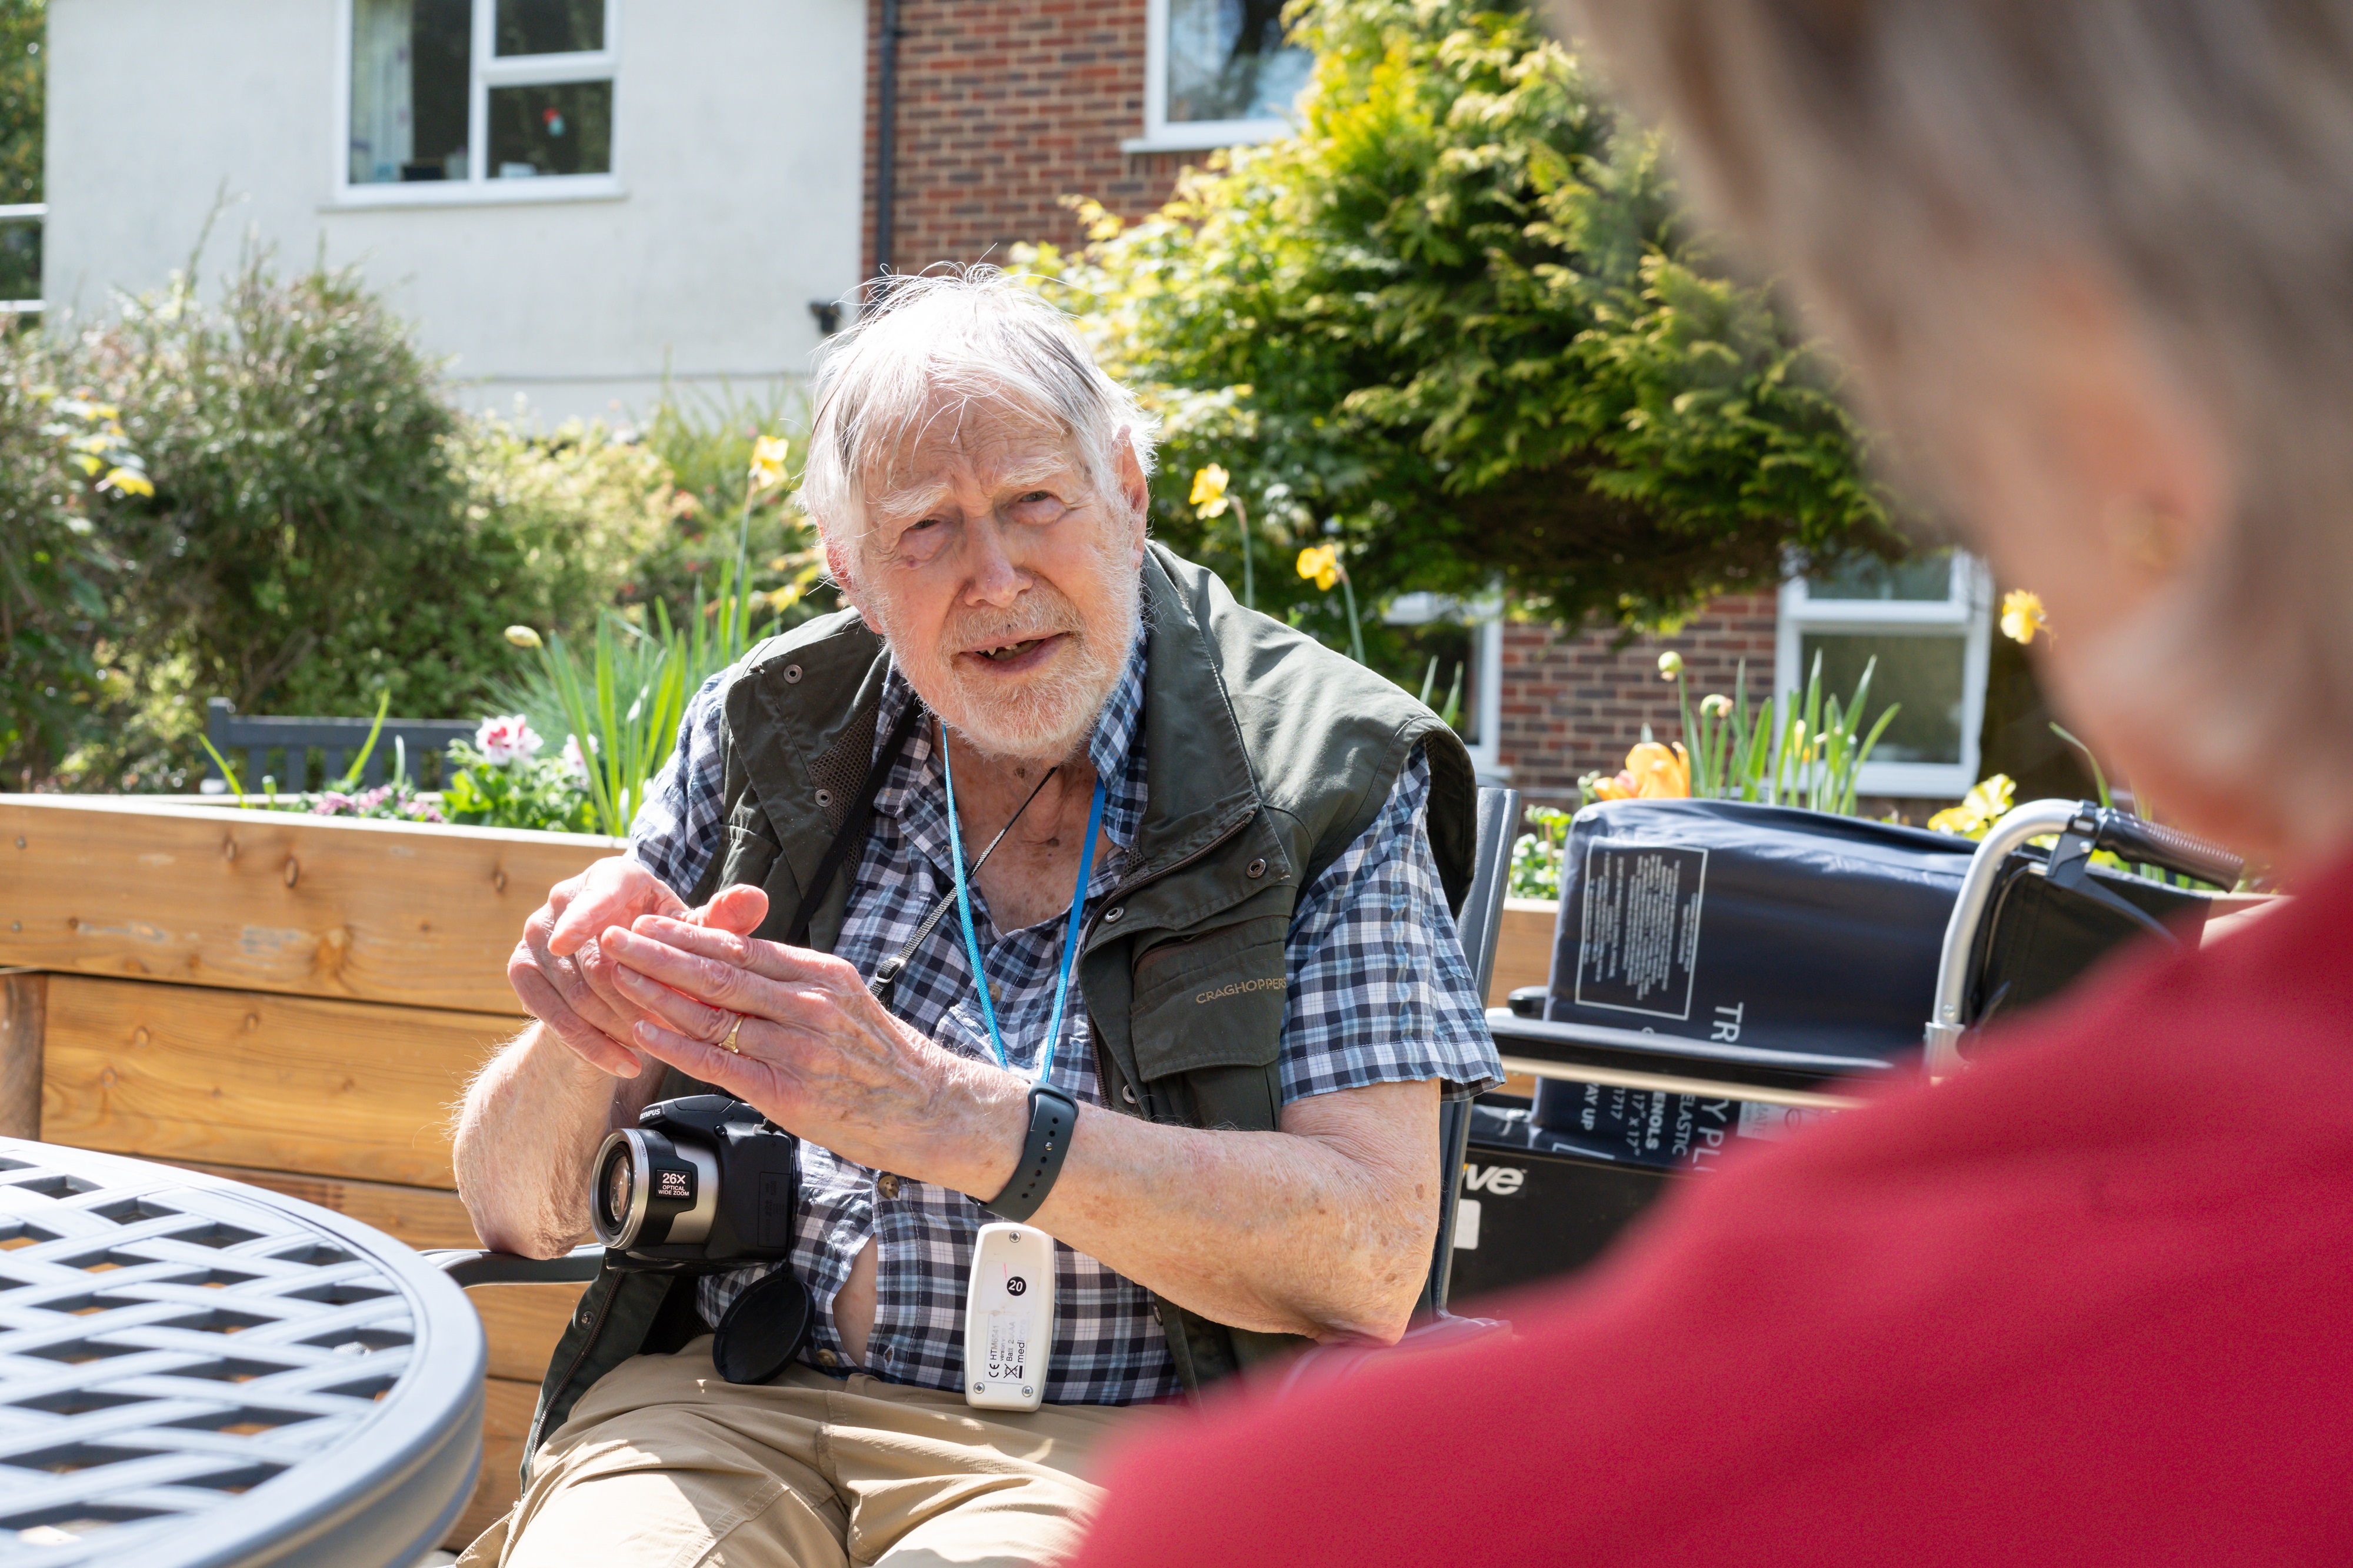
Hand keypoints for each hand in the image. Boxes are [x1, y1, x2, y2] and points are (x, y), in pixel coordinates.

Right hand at [506, 855, 761, 1077]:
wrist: (618, 965)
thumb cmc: (666, 940)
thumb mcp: (693, 931)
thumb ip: (722, 918)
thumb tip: (756, 899)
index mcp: (609, 877)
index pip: (595, 897)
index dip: (582, 919)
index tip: (565, 941)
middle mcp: (563, 898)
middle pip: (592, 959)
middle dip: (633, 998)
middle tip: (670, 1027)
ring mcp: (536, 936)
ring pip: (574, 993)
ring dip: (617, 1025)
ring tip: (657, 1046)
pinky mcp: (522, 971)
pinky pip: (551, 1016)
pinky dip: (590, 1045)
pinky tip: (624, 1064)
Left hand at [597, 892, 1028, 1194]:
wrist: (929, 1109)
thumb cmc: (883, 1060)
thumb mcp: (845, 1002)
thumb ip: (793, 985)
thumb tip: (737, 966)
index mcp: (821, 974)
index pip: (741, 946)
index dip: (687, 933)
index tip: (647, 921)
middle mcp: (809, 1003)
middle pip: (718, 970)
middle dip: (658, 952)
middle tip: (613, 936)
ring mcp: (798, 1048)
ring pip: (713, 1012)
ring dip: (656, 992)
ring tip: (615, 976)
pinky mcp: (787, 1092)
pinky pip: (719, 1063)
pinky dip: (677, 1043)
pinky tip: (644, 1030)